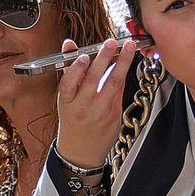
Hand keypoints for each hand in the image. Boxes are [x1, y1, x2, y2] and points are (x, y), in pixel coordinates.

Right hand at [54, 38, 136, 170]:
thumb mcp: (65, 99)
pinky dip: (123, 76)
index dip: (76, 70)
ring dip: (122, 64)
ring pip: (112, 84)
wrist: (81, 152)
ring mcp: (100, 112)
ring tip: (129, 48)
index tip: (83, 56)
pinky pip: (120, 92)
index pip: (68, 84)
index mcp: (67, 103)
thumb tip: (69, 45)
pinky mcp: (114, 116)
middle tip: (111, 43)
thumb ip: (70, 71)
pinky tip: (127, 63)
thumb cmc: (72, 121)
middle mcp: (83, 108)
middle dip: (104, 59)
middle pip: (93, 80)